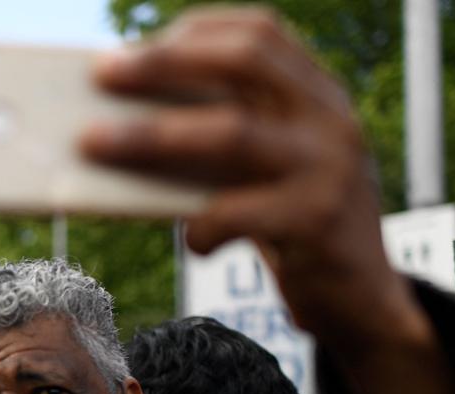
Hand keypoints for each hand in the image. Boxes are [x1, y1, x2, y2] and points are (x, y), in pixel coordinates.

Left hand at [81, 7, 413, 345]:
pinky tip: (194, 242)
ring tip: (93, 143)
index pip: (260, 33)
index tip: (134, 47)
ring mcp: (331, 167)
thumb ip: (219, 141)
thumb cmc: (290, 228)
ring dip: (152, 135)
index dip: (195, 31)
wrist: (361, 300)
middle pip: (244, 63)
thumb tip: (116, 123)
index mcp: (318, 95)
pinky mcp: (319, 221)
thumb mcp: (263, 171)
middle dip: (164, 63)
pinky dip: (200, 227)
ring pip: (232, 133)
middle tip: (101, 75)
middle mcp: (331, 119)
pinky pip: (237, 213)